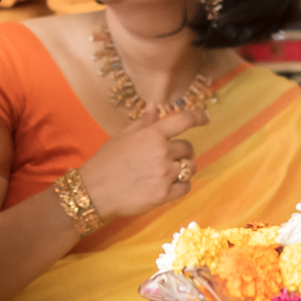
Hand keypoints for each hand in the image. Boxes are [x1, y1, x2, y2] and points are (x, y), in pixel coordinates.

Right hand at [78, 108, 208, 218]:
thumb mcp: (122, 136)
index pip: (183, 121)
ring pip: (190, 168)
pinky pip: (186, 187)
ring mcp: (164, 173)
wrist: (94, 191)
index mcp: (151, 134)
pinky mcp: (165, 194)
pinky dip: (181, 186)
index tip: (206, 118)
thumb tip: (154, 106)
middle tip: (169, 158)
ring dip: (183, 169)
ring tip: (166, 173)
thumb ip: (143, 122)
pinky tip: (167, 186)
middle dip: (183, 152)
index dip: (198, 117)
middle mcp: (161, 152)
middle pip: (188, 148)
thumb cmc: (106, 162)